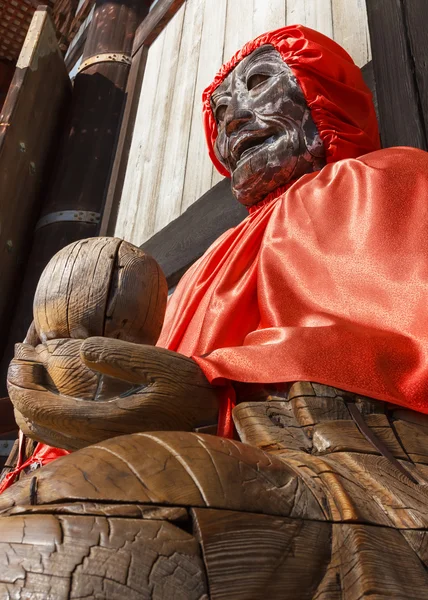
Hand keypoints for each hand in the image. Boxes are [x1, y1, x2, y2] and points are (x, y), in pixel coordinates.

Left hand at [7, 337, 218, 450]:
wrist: (212, 414)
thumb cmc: (188, 387)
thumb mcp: (159, 363)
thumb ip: (118, 356)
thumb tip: (81, 350)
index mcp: (108, 420)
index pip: (48, 411)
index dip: (24, 390)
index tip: (15, 367)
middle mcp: (100, 439)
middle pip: (42, 428)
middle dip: (22, 400)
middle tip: (16, 371)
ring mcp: (104, 444)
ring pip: (50, 436)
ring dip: (33, 409)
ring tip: (28, 382)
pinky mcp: (111, 441)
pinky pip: (65, 436)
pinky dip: (49, 417)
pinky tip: (52, 399)